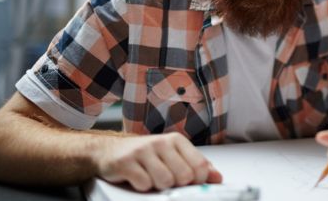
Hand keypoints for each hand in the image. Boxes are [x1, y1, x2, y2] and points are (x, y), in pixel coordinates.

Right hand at [93, 132, 221, 190]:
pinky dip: (142, 187)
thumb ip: (196, 165)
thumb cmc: (146, 155)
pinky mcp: (126, 162)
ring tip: (151, 178)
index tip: (189, 182)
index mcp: (176, 141)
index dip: (197, 181)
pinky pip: (144, 184)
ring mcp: (143, 151)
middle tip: (166, 180)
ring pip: (165, 181)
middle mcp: (161, 142)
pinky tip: (138, 178)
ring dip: (158, 186)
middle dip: (177, 185)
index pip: (200, 166)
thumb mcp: (174, 156)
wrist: (110, 151)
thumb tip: (217, 177)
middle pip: (184, 176)